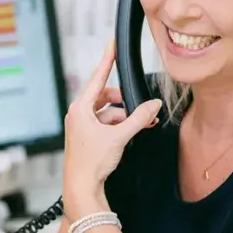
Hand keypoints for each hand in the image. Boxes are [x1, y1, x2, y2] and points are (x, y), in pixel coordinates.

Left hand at [63, 41, 161, 221]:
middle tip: (139, 107)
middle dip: (123, 100)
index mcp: (80, 108)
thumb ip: (139, 118)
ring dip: (124, 115)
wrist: (81, 187)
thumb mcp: (119, 136)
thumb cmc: (92, 162)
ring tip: (141, 123)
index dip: (107, 60)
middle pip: (104, 96)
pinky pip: (105, 123)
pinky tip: (132, 131)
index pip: (97, 77)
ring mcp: (81, 126)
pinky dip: (119, 125)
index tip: (112, 44)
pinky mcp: (86, 137)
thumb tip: (154, 104)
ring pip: (107, 111)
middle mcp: (78, 114)